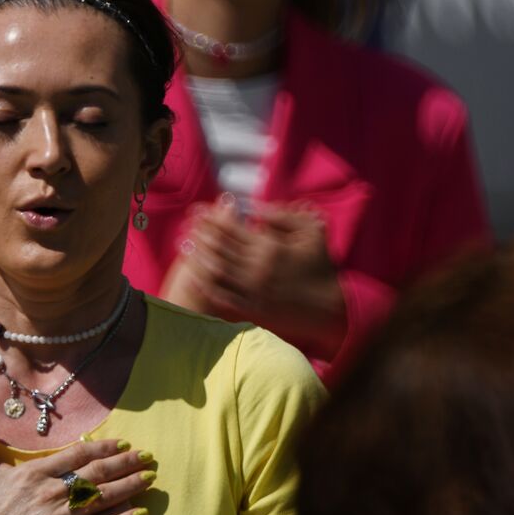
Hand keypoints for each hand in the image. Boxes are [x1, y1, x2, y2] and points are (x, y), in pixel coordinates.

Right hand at [0, 403, 155, 514]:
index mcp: (31, 474)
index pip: (76, 454)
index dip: (102, 446)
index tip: (121, 442)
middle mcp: (50, 493)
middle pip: (97, 472)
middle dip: (125, 461)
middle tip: (147, 455)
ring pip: (103, 498)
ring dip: (130, 485)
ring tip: (150, 477)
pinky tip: (140, 513)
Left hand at [168, 198, 346, 359]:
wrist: (329, 308)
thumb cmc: (321, 266)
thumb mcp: (312, 232)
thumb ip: (284, 216)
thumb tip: (255, 206)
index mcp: (270, 247)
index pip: (231, 228)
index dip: (210, 217)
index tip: (197, 210)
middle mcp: (257, 268)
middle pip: (219, 247)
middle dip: (199, 233)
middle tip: (185, 223)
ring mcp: (252, 290)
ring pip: (215, 269)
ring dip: (197, 255)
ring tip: (183, 242)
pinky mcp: (250, 308)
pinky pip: (221, 294)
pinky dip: (204, 283)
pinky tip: (192, 272)